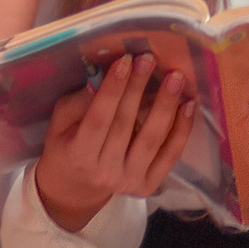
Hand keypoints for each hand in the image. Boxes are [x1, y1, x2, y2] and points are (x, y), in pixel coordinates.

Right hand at [35, 53, 195, 231]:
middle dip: (139, 88)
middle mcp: (104, 172)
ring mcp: (129, 181)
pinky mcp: (149, 185)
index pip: (99, 119)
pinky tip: (188, 105)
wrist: (76, 188)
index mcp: (78, 156)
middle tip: (150, 59)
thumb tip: (104, 78)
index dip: (113, 89)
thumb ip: (80, 103)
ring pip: (152, 139)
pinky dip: (182, 130)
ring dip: (166, 105)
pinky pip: (170, 155)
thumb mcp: (60, 123)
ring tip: (176, 78)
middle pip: (125, 125)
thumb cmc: (66, 147)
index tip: (126, 60)